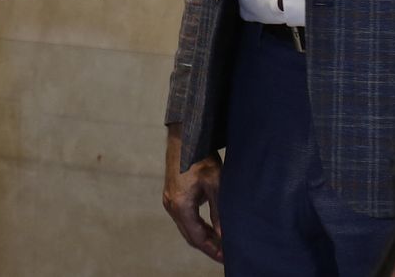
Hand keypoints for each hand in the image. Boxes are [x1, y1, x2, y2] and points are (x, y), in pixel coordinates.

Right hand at [163, 124, 223, 262]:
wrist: (185, 137)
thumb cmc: (200, 158)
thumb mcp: (215, 185)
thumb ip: (219, 212)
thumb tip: (224, 234)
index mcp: (181, 205)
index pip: (196, 237)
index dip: (211, 249)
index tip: (225, 257)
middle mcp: (171, 205)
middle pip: (189, 235)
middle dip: (207, 246)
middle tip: (224, 254)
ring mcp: (169, 200)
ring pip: (186, 227)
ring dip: (202, 236)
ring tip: (220, 243)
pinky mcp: (171, 194)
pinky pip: (184, 217)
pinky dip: (196, 225)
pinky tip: (209, 226)